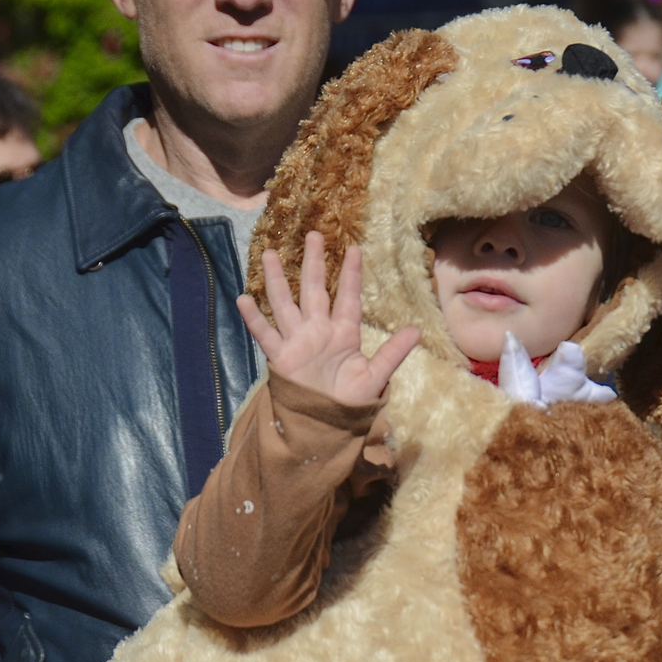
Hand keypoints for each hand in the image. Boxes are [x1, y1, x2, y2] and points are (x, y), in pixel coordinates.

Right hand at [239, 232, 419, 407]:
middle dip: (313, 263)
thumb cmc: (350, 402)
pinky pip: (266, 334)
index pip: (348, 297)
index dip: (350, 274)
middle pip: (314, 290)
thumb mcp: (376, 377)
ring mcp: (298, 342)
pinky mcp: (281, 357)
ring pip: (286, 304)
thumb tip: (417, 330)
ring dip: (277, 280)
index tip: (354, 248)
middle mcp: (319, 332)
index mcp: (344, 334)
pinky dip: (255, 318)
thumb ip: (393, 353)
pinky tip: (244, 298)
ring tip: (269, 253)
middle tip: (313, 234)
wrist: (327, 427)